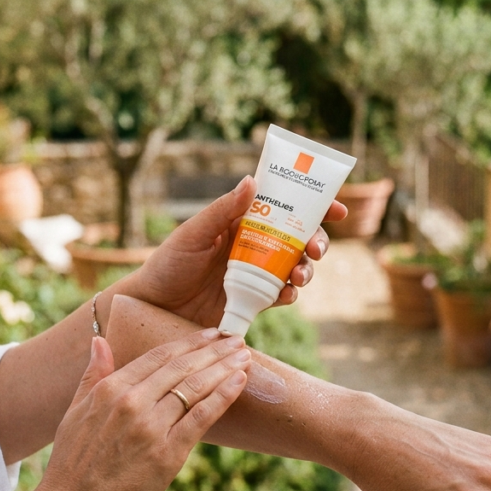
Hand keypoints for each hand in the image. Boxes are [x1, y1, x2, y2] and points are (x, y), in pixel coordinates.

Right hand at [33, 329, 249, 490]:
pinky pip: (202, 417)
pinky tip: (239, 381)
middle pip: (182, 367)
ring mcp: (151, 427)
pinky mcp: (167, 453)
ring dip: (224, 368)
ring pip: (195, 387)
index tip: (210, 334)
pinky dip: (223, 396)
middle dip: (213, 350)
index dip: (189, 343)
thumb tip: (101, 341)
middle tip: (237, 339)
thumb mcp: (74, 412)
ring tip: (244, 355)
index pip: (159, 357)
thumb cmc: (71, 465)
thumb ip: (92, 375)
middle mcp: (132, 402)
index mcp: (110, 390)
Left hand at [125, 176, 347, 327]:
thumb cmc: (167, 263)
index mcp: (242, 222)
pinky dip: (290, 294)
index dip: (315, 206)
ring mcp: (256, 273)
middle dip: (317, 241)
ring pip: (296, 267)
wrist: (154, 308)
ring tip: (301, 276)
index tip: (337, 209)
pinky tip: (287, 295)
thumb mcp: (193, 233)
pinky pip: (281, 295)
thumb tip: (252, 181)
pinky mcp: (253, 300)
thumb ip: (223, 210)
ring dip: (307, 270)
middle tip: (315, 248)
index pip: (284, 207)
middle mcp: (255, 245)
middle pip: (299, 239)